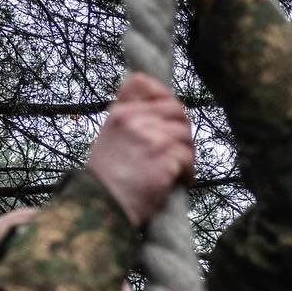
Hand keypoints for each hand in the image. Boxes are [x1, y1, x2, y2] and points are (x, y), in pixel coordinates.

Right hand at [86, 74, 194, 227]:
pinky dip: (189, 171)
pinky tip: (182, 181)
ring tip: (181, 170)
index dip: (162, 94)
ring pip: (185, 134)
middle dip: (183, 129)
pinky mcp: (164, 157)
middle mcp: (133, 120)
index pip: (143, 82)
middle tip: (182, 148)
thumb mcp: (108, 141)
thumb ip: (128, 124)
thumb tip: (158, 117)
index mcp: (118, 114)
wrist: (102, 208)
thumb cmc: (106, 183)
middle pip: (174, 108)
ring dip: (188, 154)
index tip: (169, 112)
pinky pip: (188, 157)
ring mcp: (150, 137)